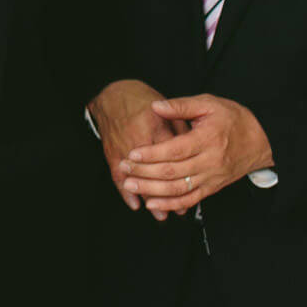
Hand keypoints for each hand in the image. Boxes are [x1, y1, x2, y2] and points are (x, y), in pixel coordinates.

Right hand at [87, 79, 181, 218]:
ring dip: (150, 197)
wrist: (112, 93)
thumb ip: (181, 126)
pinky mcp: (111, 152)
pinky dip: (124, 192)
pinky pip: (117, 176)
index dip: (184, 172)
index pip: (173, 153)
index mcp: (156, 125)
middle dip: (168, 193)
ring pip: (138, 179)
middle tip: (179, 211)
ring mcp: (123, 147)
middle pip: (156, 171)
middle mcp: (139, 139)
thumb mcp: (167, 107)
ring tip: (160, 214)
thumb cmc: (141, 99)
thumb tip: (195, 147)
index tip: (193, 187)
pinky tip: (134, 204)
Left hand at [121, 94, 274, 213]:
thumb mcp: (209, 103)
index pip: (175, 150)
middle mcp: (210, 161)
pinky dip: (170, 204)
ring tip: (130, 186)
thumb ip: (181, 106)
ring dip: (152, 190)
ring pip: (178, 189)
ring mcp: (212, 177)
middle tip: (123, 169)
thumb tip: (155, 106)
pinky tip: (152, 203)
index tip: (131, 154)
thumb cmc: (232, 118)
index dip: (152, 154)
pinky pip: (190, 200)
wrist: (262, 140)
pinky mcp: (213, 188)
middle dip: (144, 172)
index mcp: (208, 139)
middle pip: (173, 172)